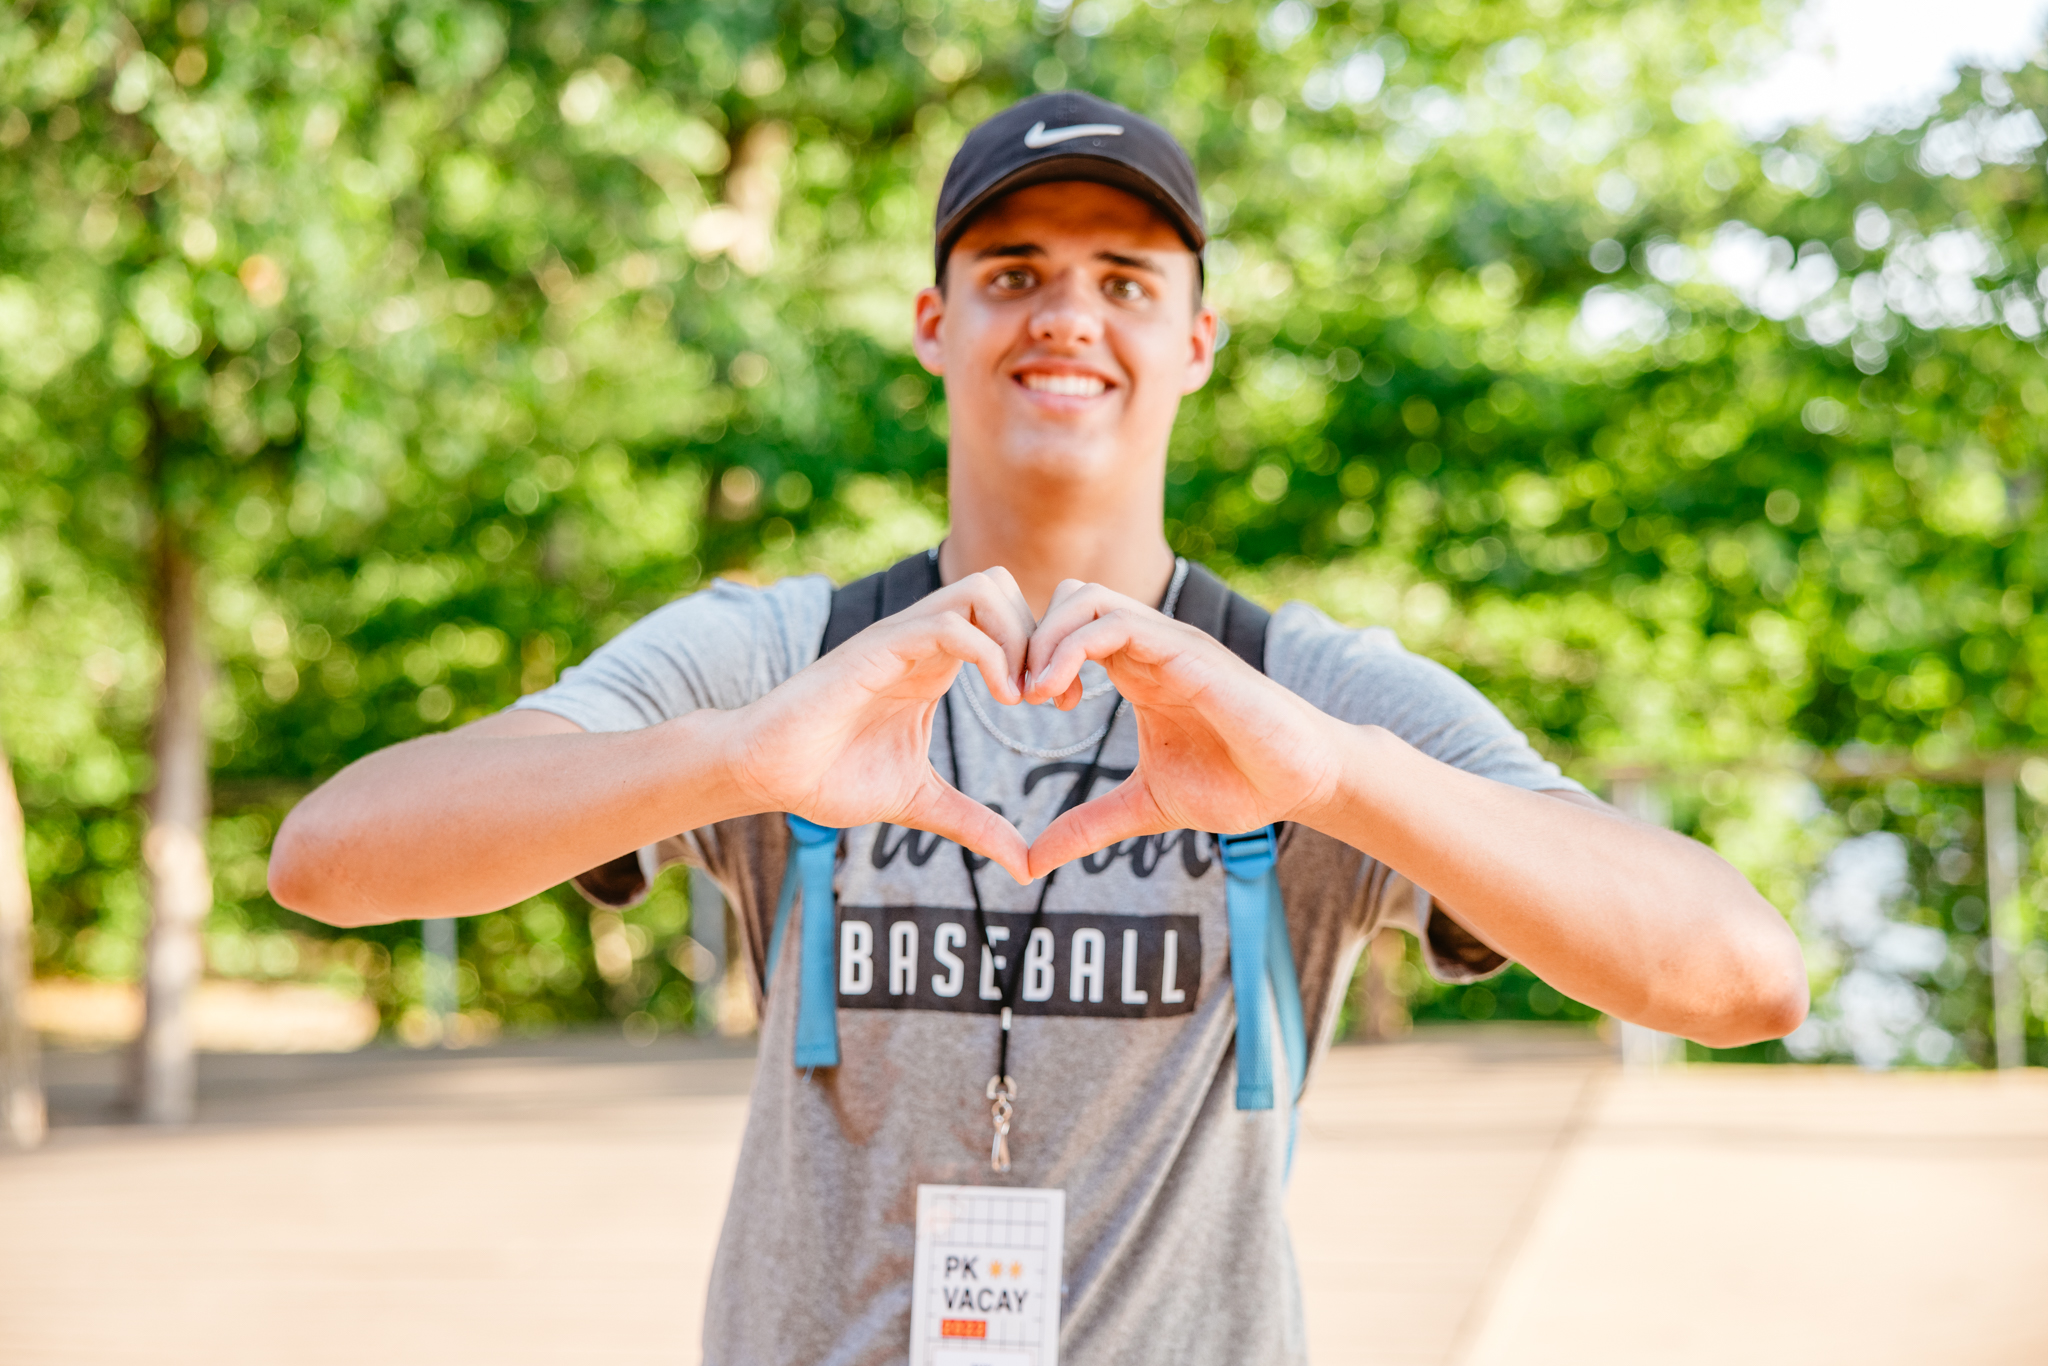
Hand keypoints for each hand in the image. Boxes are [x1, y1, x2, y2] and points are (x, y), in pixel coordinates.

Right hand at [727, 569, 1035, 882]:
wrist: (768, 774)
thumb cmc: (830, 778)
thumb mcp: (921, 804)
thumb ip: (974, 824)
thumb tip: (1023, 866)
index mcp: (937, 664)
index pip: (1009, 618)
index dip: (1048, 653)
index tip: (1064, 707)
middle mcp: (923, 640)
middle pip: (1003, 585)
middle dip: (1043, 635)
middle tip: (1052, 699)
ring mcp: (902, 638)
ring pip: (983, 588)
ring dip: (1020, 636)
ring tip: (1024, 698)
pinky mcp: (878, 648)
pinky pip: (948, 622)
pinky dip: (991, 653)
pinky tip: (1003, 700)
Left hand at [1020, 581, 1344, 875]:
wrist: (1300, 782)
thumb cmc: (1237, 785)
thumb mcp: (1144, 806)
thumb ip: (1088, 825)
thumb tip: (1032, 863)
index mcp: (1138, 669)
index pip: (1068, 626)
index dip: (1033, 658)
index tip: (1022, 707)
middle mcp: (1149, 646)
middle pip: (1069, 597)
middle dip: (1029, 640)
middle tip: (1019, 698)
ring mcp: (1168, 643)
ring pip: (1085, 597)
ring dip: (1046, 640)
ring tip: (1034, 696)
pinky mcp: (1187, 652)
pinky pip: (1117, 623)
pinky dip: (1072, 649)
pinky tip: (1060, 698)